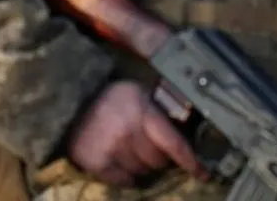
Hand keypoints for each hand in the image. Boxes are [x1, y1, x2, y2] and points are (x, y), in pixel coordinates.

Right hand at [67, 81, 205, 186]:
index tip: (204, 174)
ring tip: (130, 151)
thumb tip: (186, 141)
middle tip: (147, 148)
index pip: (174, 143)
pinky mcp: (97, 162)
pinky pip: (124, 181)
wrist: (72, 104)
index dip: (191, 162)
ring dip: (141, 167)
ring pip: (142, 173)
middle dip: (157, 158)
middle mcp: (128, 130)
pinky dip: (126, 176)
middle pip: (158, 161)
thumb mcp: (139, 95)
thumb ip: (159, 113)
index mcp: (143, 110)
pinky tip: (119, 161)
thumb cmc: (112, 100)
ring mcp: (112, 148)